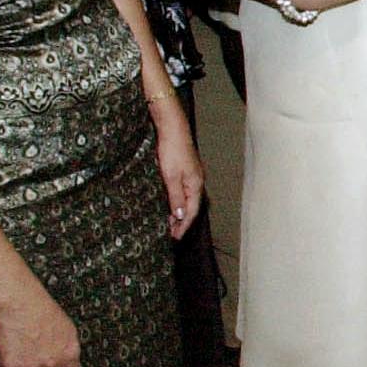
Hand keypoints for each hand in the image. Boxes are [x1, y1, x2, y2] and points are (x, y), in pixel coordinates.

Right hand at [0, 285, 79, 366]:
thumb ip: (67, 348)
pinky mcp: (13, 366)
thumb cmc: (43, 310)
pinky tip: (13, 365)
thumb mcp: (67, 328)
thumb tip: (67, 362)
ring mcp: (33, 366)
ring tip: (24, 365)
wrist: (21, 304)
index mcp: (70, 352)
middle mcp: (53, 362)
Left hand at [150, 96, 203, 238]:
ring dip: (179, 212)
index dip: (183, 225)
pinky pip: (185, 191)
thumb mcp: (170, 176)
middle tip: (171, 234)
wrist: (173, 128)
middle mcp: (197, 181)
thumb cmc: (171, 150)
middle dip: (182, 222)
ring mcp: (193, 175)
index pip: (191, 211)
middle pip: (192, 207)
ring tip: (169, 223)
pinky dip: (178, 201)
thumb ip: (175, 196)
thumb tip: (179, 215)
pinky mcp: (187, 170)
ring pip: (188, 199)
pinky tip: (171, 203)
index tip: (176, 237)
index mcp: (195, 184)